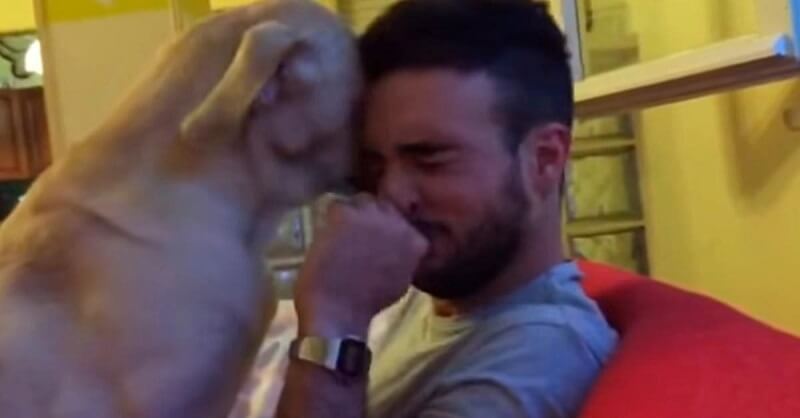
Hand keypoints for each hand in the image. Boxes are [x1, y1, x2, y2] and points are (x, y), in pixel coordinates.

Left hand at [294, 194, 427, 336]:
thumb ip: (405, 257)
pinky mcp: (345, 213)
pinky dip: (330, 220)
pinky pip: (337, 206)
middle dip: (372, 216)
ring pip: (361, 201)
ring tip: (340, 232)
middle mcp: (398, 221)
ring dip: (352, 214)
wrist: (338, 309)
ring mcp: (371, 214)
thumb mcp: (401, 279)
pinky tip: (326, 236)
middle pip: (384, 206)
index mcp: (415, 240)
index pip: (404, 221)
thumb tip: (398, 247)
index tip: (378, 235)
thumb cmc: (369, 303)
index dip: (389, 226)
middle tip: (357, 231)